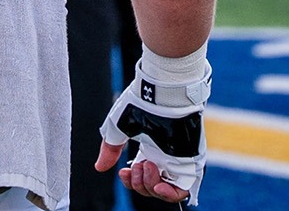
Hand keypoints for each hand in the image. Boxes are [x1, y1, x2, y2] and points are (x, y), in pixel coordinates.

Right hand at [97, 51, 212, 203]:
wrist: (161, 94)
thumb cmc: (141, 104)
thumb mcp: (119, 128)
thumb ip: (109, 149)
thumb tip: (99, 167)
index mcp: (150, 149)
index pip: (142, 178)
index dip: (131, 181)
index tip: (123, 172)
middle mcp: (164, 157)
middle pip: (151, 187)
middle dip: (139, 184)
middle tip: (137, 167)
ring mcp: (177, 160)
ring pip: (165, 191)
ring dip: (150, 187)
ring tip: (146, 168)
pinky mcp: (189, 162)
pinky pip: (182, 189)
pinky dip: (169, 194)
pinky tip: (158, 186)